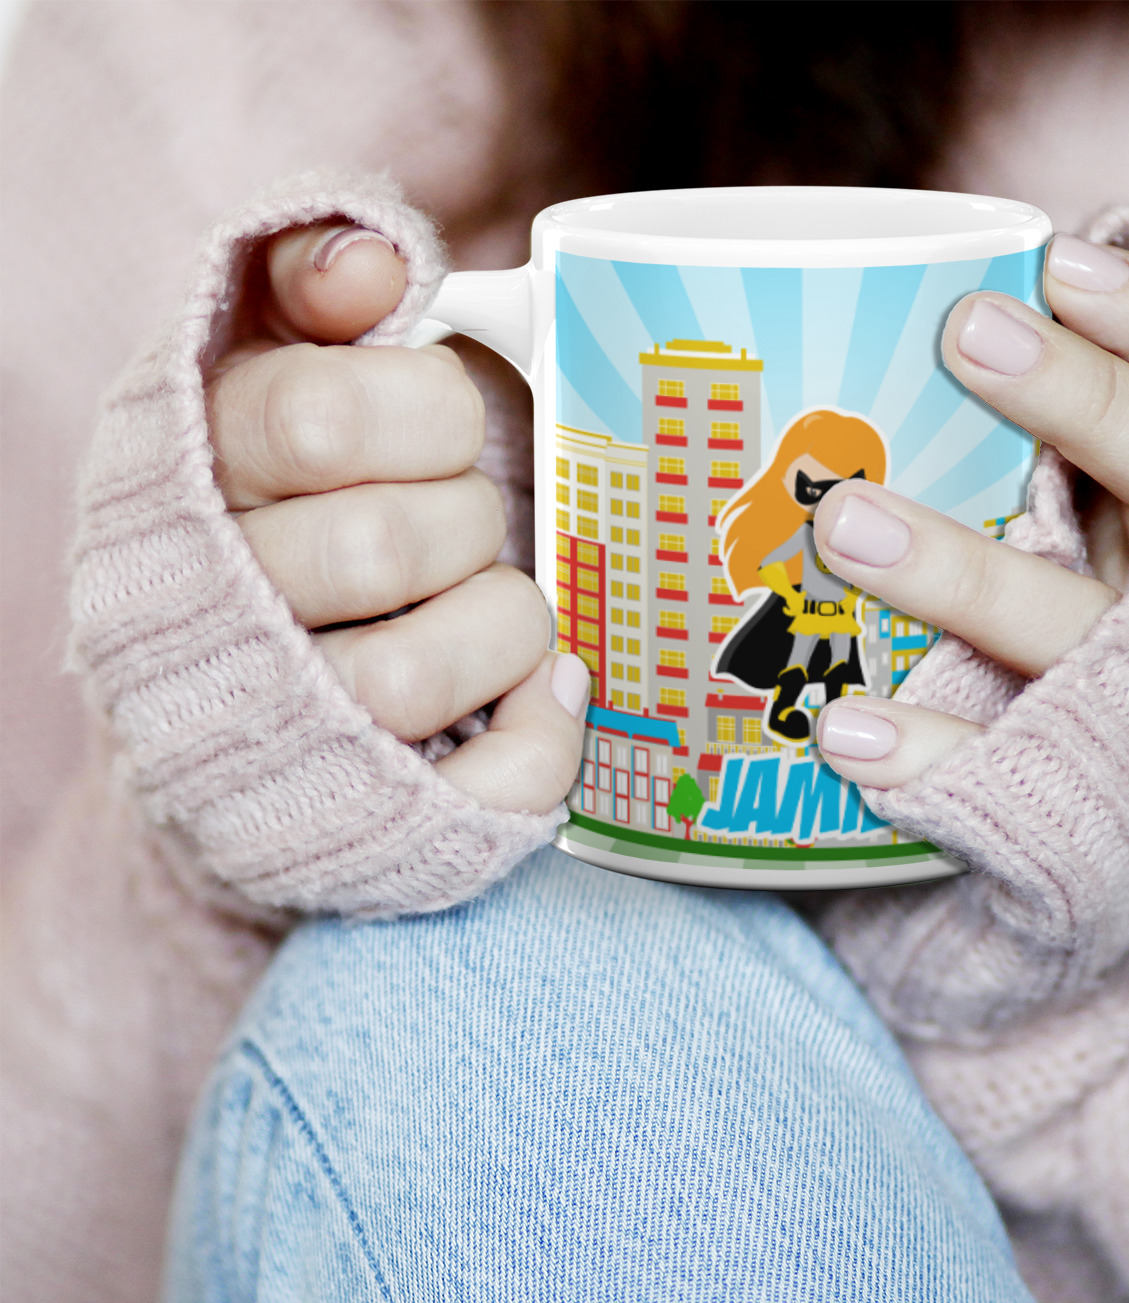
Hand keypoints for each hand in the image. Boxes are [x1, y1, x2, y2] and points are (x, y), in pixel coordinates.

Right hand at [208, 223, 587, 814]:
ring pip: (423, 672)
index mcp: (190, 479)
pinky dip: (543, 735)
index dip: (426, 413)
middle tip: (462, 527)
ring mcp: (288, 733)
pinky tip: (539, 692)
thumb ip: (306, 284)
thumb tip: (380, 262)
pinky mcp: (365, 819)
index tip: (439, 431)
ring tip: (487, 606)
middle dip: (465, 519)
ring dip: (502, 623)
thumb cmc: (285, 505)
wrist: (226, 690)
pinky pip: (491, 789)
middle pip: (384, 546)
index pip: (317, 415)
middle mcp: (216, 613)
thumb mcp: (264, 364)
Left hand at [811, 233, 1128, 789]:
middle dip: (1087, 399)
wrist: (1110, 826)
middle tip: (968, 334)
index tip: (1065, 259)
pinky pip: (1008, 768)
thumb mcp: (1075, 525)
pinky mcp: (1079, 794)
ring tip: (844, 525)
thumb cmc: (1054, 628)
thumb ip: (1029, 444)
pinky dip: (928, 752)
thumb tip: (892, 311)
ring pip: (1078, 620)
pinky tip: (846, 731)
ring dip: (965, 572)